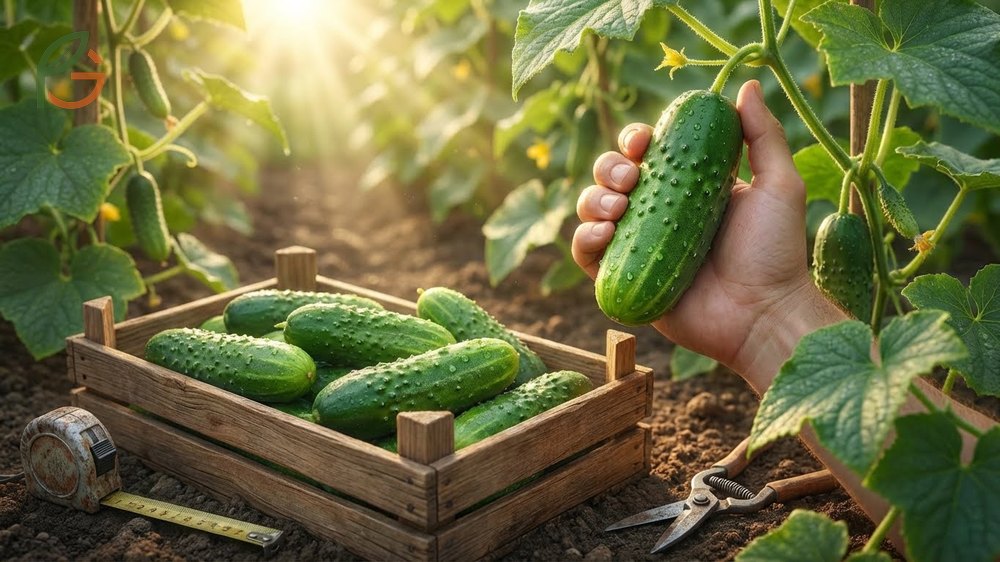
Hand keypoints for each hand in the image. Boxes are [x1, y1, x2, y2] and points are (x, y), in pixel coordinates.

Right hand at [573, 80, 842, 381]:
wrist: (762, 314)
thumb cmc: (774, 252)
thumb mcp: (778, 185)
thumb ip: (763, 135)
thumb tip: (746, 85)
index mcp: (687, 189)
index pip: (647, 153)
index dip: (636, 140)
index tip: (645, 142)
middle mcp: (657, 214)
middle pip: (612, 177)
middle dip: (610, 167)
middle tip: (632, 179)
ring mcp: (637, 247)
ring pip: (592, 210)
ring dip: (593, 199)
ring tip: (617, 209)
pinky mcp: (622, 280)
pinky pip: (586, 255)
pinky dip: (583, 239)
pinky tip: (602, 234)